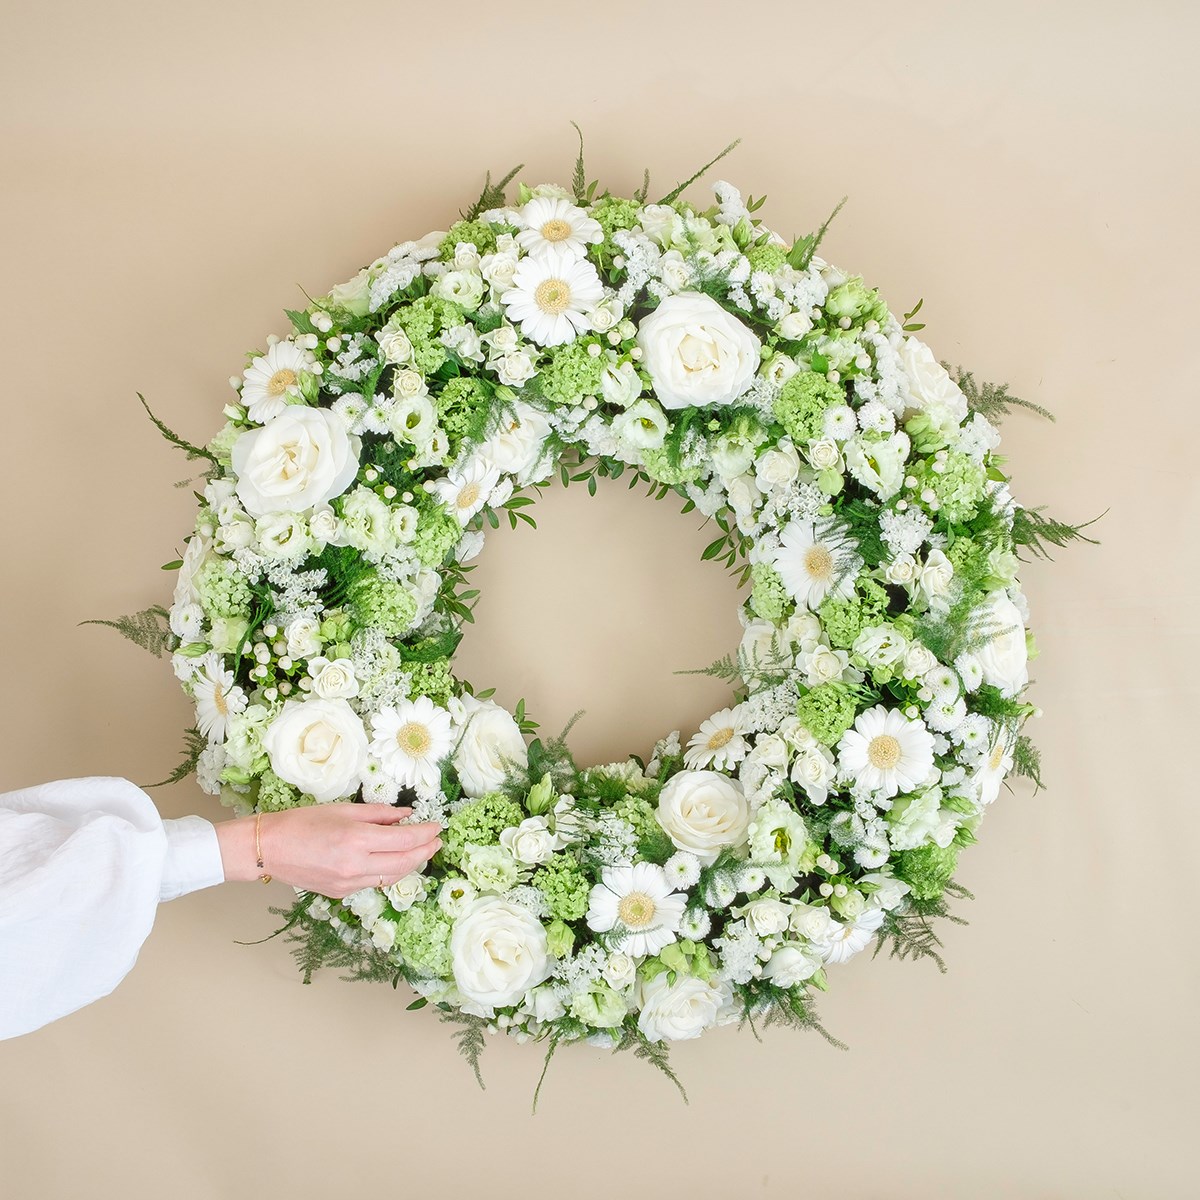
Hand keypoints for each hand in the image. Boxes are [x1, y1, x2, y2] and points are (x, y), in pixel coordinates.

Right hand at [215, 804, 440, 898]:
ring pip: (393, 877)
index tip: (437, 826)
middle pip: (405, 862)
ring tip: (423, 851)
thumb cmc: (302, 822)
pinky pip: (375, 883)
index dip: (426, 833)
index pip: (405, 840)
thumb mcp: (344, 809)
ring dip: (412, 864)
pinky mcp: (342, 893)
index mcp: (357, 840)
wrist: (269, 849)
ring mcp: (349, 883)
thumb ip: (379, 814)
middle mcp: (357, 865)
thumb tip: (406, 815)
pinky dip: (390, 872)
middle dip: (426, 851)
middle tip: (437, 840)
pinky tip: (395, 861)